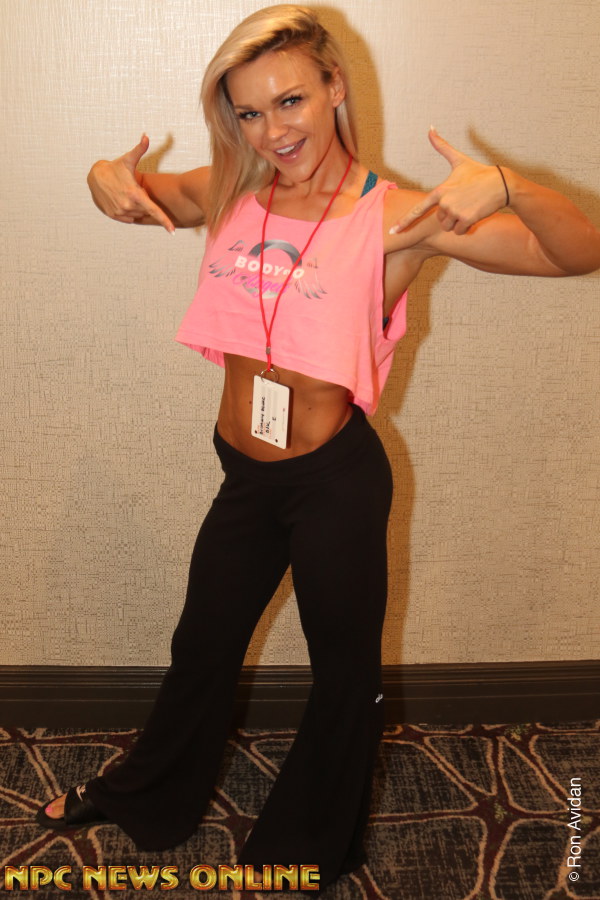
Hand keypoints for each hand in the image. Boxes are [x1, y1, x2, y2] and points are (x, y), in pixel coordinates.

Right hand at [86, 134, 174, 232]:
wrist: (94, 176)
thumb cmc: (114, 168)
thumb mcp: (128, 159)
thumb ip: (140, 149)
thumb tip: (146, 136)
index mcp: (135, 194)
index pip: (153, 210)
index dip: (164, 221)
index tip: (172, 231)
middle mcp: (128, 205)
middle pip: (145, 211)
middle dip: (143, 201)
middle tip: (133, 189)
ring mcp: (120, 212)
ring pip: (137, 215)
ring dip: (135, 207)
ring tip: (126, 194)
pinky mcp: (114, 216)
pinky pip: (128, 218)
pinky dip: (129, 211)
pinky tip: (122, 200)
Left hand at [390, 128, 507, 235]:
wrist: (501, 184)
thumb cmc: (478, 173)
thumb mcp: (458, 160)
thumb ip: (442, 146)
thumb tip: (430, 127)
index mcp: (439, 191)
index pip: (417, 210)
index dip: (404, 222)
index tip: (393, 232)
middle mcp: (444, 202)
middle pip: (439, 220)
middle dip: (450, 215)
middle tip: (463, 202)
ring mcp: (455, 211)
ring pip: (449, 227)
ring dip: (458, 222)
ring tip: (468, 207)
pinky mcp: (466, 219)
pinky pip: (459, 232)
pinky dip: (466, 227)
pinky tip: (474, 214)